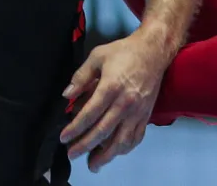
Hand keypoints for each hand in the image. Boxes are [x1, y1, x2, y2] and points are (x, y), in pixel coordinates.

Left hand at [59, 32, 169, 172]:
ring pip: (121, 140)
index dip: (75, 128)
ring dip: (106, 155)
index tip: (64, 138)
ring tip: (93, 163)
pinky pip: (135, 138)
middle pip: (103, 131)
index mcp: (111, 87)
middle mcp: (125, 103)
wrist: (152, 52)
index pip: (90, 114)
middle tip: (72, 154)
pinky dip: (124, 149)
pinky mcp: (146, 116)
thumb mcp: (97, 56)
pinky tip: (114, 152)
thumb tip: (67, 95)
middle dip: (85, 145)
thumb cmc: (123, 52)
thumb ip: (81, 76)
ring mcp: (137, 112)